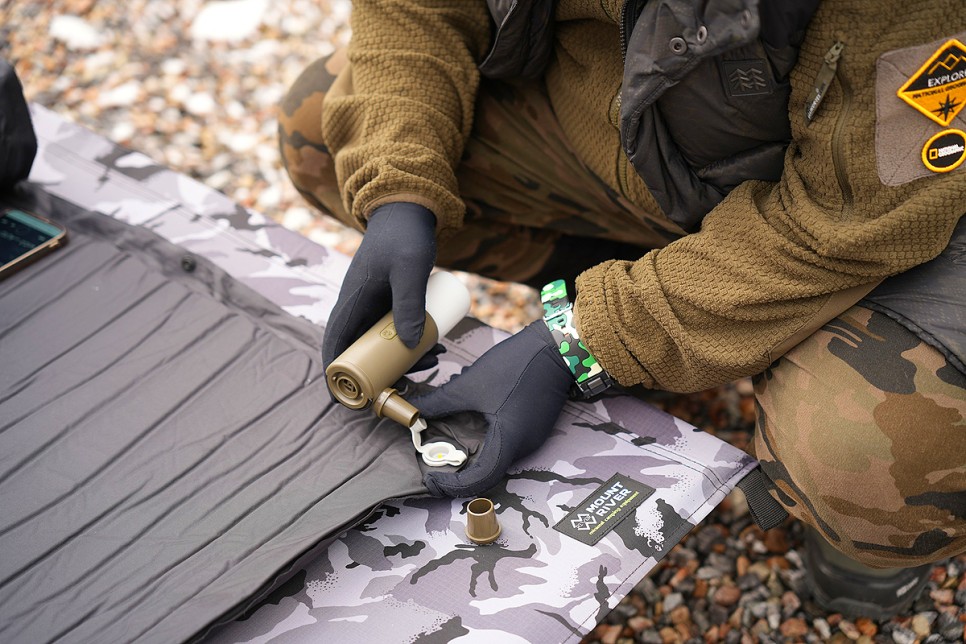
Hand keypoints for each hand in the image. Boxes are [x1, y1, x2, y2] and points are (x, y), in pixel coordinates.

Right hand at [322, 202, 437, 373]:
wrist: (409, 207)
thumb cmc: (405, 234)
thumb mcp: (409, 269)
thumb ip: (409, 304)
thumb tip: (410, 345)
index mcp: (352, 300)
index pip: (336, 342)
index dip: (337, 371)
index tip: (348, 395)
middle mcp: (359, 305)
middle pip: (362, 349)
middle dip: (385, 369)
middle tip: (415, 376)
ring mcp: (375, 303)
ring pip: (382, 341)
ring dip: (404, 355)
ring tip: (436, 357)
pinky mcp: (391, 299)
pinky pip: (396, 327)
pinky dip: (410, 339)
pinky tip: (435, 343)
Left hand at [409, 321, 572, 496]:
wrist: (556, 348)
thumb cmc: (515, 366)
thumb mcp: (470, 385)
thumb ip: (440, 402)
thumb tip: (413, 412)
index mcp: (509, 440)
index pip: (479, 480)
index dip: (452, 485)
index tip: (431, 480)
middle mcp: (523, 447)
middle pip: (488, 473)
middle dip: (458, 472)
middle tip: (433, 465)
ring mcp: (532, 438)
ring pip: (496, 458)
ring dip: (471, 456)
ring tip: (447, 444)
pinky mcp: (533, 428)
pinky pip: (506, 444)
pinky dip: (485, 443)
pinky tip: (470, 425)